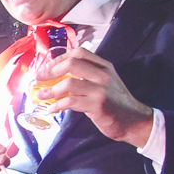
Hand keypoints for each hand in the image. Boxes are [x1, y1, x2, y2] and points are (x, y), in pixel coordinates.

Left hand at [35, 47, 153, 146]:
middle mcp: (103, 75)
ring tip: (40, 95)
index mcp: (104, 66)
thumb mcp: (105, 83)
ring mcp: (101, 90)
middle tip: (39, 77)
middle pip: (72, 64)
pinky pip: (70, 102)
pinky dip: (57, 105)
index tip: (48, 66)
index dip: (60, 58)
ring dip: (50, 90)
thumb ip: (87, 76)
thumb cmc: (115, 103)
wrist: (134, 121)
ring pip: (69, 83)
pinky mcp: (97, 105)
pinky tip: (51, 109)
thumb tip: (59, 75)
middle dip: (51, 70)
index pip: (80, 53)